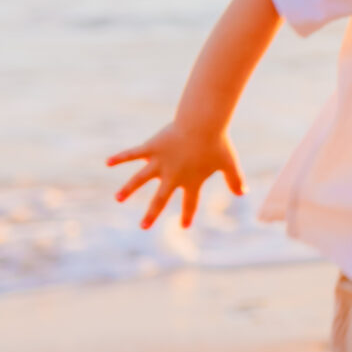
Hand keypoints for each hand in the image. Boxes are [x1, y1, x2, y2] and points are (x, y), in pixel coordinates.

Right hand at [107, 122, 244, 230]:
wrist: (203, 125)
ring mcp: (159, 163)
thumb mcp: (230, 163)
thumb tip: (244, 192)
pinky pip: (132, 154)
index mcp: (191, 181)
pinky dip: (120, 158)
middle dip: (152, 214)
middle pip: (160, 199)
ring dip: (128, 189)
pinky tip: (107, 162)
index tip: (184, 225)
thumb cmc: (218, 143)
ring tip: (118, 198)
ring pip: (140, 179)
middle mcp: (172, 176)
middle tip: (143, 226)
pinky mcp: (151, 148)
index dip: (188, 213)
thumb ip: (235, 180)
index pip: (190, 202)